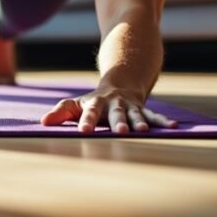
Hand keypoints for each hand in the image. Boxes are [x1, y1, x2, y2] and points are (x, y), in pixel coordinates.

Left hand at [40, 81, 177, 133]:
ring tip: (142, 131)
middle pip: (116, 114)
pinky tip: (174, 128)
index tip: (83, 131)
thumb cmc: (93, 102)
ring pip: (136, 115)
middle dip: (118, 123)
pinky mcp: (143, 110)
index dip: (86, 121)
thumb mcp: (75, 105)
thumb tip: (42, 123)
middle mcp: (114, 105)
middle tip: (120, 132)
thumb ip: (60, 112)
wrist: (120, 84)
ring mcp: (130, 107)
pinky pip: (154, 116)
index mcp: (96, 104)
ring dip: (139, 123)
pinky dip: (163, 122)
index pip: (90, 113)